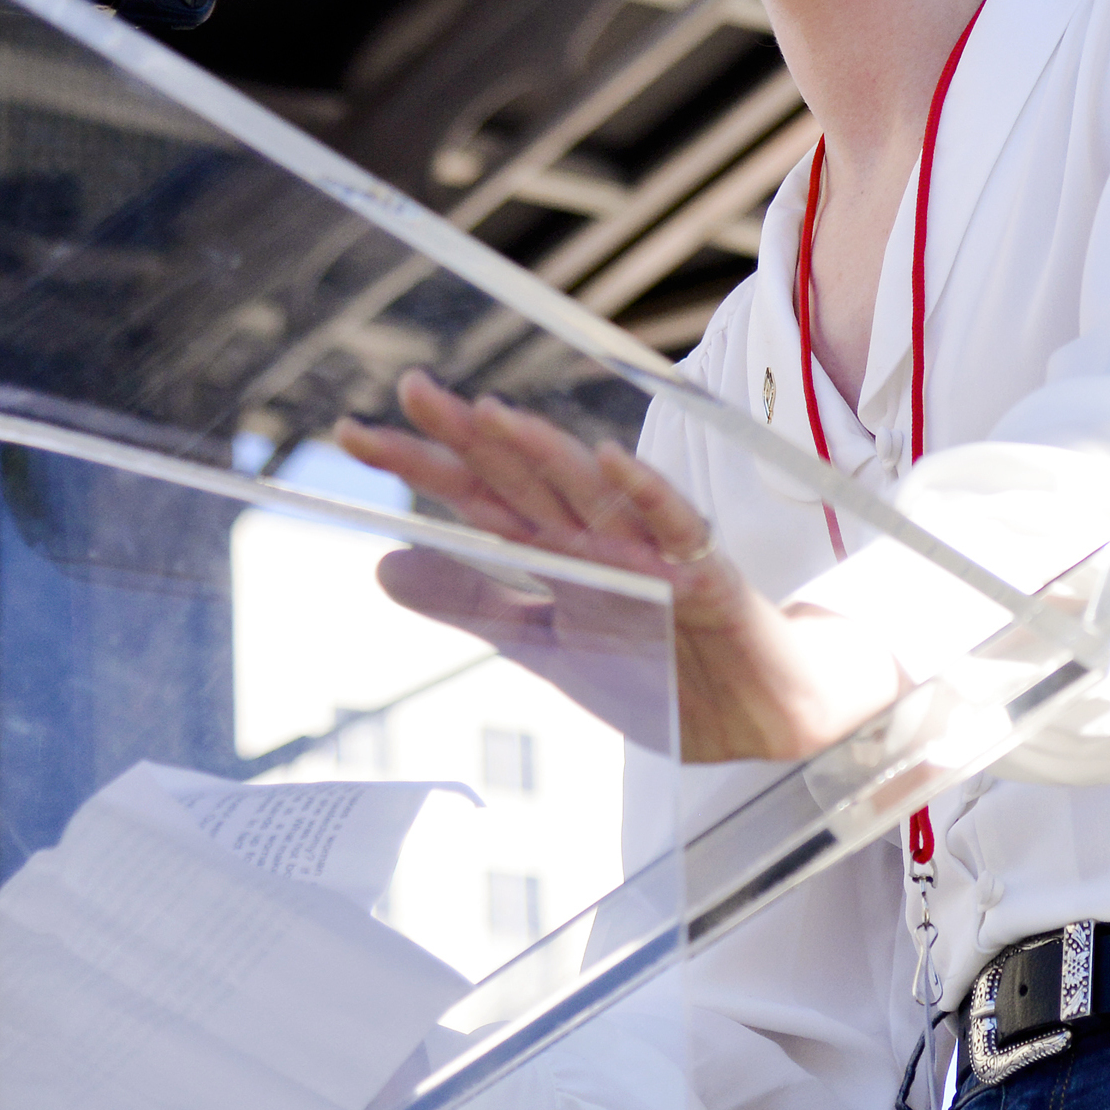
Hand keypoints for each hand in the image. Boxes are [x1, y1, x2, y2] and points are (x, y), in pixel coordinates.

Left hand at [337, 371, 906, 762]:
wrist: (755, 719)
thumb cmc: (659, 668)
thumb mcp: (548, 643)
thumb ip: (473, 602)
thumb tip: (382, 564)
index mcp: (558, 555)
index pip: (479, 499)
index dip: (422, 466)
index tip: (355, 432)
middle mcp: (598, 542)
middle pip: (524, 481)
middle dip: (469, 438)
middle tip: (412, 390)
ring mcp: (652, 555)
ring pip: (590, 495)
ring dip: (543, 454)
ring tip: (490, 416)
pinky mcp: (703, 579)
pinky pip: (674, 528)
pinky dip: (645, 494)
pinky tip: (609, 460)